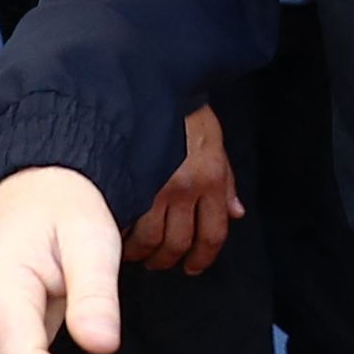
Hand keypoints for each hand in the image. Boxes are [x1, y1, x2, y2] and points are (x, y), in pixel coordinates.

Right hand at [124, 105, 240, 273]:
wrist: (157, 85)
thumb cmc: (188, 114)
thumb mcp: (217, 145)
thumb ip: (227, 183)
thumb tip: (236, 213)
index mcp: (211, 180)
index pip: (213, 234)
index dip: (203, 258)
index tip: (192, 267)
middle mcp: (186, 188)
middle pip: (179, 243)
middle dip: (168, 259)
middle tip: (159, 262)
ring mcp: (156, 185)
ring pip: (150, 238)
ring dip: (142, 253)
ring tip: (136, 253)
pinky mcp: (130, 180)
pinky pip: (125, 219)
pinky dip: (121, 233)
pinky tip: (117, 235)